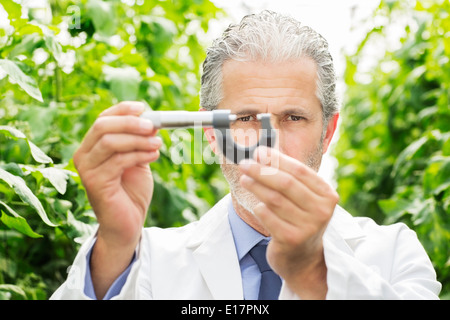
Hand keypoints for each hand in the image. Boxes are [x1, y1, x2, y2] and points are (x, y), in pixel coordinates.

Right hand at [73, 101, 160, 246]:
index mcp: (92, 147)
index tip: (143, 107)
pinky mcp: (95, 183)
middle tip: (153, 126)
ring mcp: (87, 169)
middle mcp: (84, 155)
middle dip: (130, 123)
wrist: (127, 223)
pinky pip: (118, 161)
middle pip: (103, 126)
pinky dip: (139, 155)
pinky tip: (154, 156)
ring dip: (138, 139)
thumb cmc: (131, 191)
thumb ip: (139, 142)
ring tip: (158, 143)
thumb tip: (152, 121)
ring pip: (110, 142)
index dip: (122, 110)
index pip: (103, 119)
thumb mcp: (137, 160)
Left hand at [239, 146, 338, 298]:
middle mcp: (321, 211)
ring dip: (256, 186)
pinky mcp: (291, 239)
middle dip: (262, 171)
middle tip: (244, 164)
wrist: (303, 259)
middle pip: (286, 183)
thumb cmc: (299, 221)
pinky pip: (268, 217)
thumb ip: (288, 177)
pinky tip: (255, 205)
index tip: (259, 152)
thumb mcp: (303, 199)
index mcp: (327, 195)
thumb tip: (262, 154)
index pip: (300, 171)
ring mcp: (308, 227)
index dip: (277, 159)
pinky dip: (259, 208)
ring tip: (244, 179)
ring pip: (274, 199)